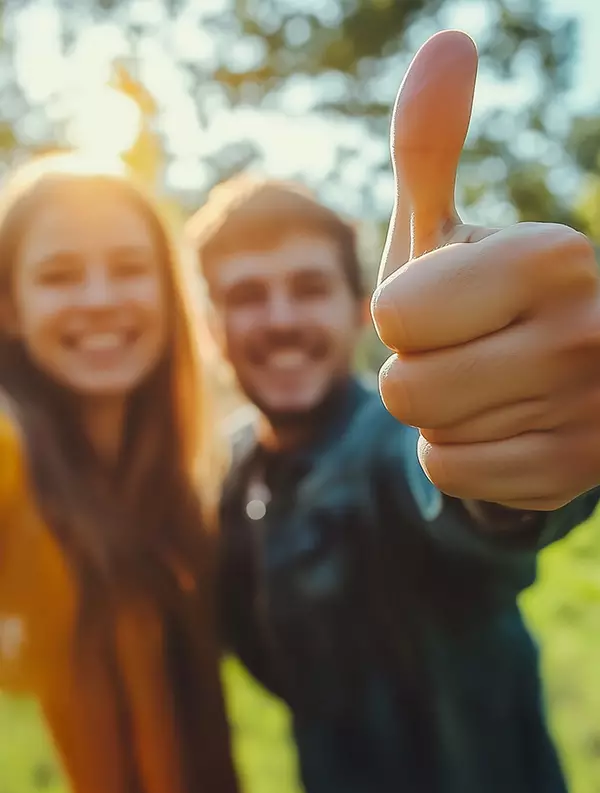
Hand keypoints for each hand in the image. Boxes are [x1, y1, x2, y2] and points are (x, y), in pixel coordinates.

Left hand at [371, 30, 599, 510]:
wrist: (546, 373)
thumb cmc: (474, 293)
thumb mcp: (445, 226)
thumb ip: (430, 146)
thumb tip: (445, 44)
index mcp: (551, 255)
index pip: (392, 318)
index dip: (400, 316)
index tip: (444, 305)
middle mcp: (587, 331)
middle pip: (403, 388)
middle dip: (414, 371)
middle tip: (463, 352)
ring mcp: (590, 410)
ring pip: (429, 435)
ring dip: (439, 414)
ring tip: (485, 385)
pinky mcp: (576, 472)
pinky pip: (452, 475)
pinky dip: (459, 455)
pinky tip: (501, 426)